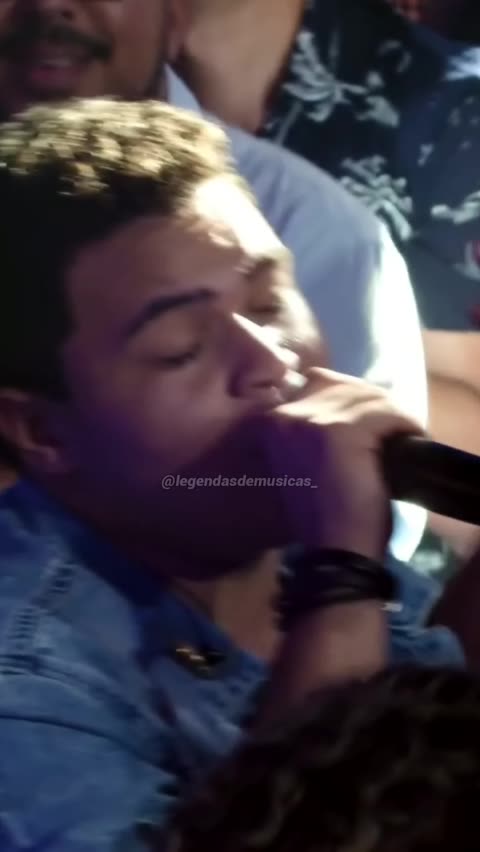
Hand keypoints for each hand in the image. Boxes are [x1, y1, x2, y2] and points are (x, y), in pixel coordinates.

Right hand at [262, 368, 424, 559]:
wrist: (335, 552)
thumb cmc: (323, 517)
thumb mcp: (305, 464)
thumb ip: (313, 430)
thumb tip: (350, 407)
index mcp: (269, 422)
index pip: (316, 383)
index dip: (347, 400)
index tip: (369, 421)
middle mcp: (284, 414)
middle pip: (341, 383)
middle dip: (371, 403)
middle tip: (392, 429)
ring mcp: (312, 420)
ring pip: (367, 396)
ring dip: (392, 415)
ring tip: (405, 436)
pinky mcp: (343, 432)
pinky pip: (387, 413)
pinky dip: (406, 425)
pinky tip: (414, 440)